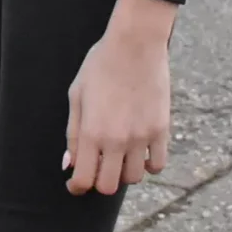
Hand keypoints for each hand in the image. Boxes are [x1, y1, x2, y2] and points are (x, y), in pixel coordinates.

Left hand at [64, 0, 176, 194]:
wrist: (135, 44)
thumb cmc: (100, 65)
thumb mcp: (77, 95)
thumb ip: (73, 133)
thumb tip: (69, 164)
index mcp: (92, 132)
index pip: (84, 180)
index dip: (77, 187)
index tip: (75, 184)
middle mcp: (117, 140)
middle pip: (109, 186)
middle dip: (99, 182)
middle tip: (97, 168)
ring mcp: (142, 137)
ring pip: (134, 178)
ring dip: (123, 173)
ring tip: (118, 156)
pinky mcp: (161, 130)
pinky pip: (157, 165)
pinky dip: (148, 165)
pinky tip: (140, 154)